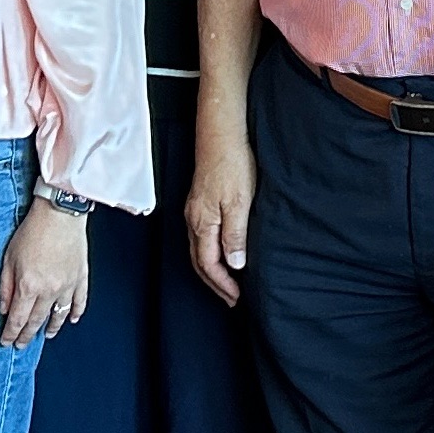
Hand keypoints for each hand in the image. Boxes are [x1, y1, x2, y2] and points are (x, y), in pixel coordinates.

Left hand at [0, 199, 90, 347]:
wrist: (60, 214)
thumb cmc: (33, 231)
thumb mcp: (9, 258)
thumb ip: (6, 286)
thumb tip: (4, 308)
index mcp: (29, 286)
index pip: (18, 319)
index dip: (11, 333)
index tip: (7, 341)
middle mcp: (49, 290)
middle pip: (37, 321)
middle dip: (27, 335)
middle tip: (21, 344)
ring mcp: (67, 286)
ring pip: (59, 315)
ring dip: (52, 328)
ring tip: (45, 335)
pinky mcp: (80, 277)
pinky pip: (79, 302)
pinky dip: (75, 313)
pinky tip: (71, 320)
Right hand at [185, 118, 255, 303]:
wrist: (220, 134)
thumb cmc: (232, 164)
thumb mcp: (239, 203)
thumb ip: (235, 235)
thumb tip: (235, 264)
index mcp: (203, 223)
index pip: (209, 264)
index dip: (222, 284)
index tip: (236, 297)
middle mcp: (194, 219)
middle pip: (199, 261)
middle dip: (214, 283)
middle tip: (231, 298)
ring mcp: (194, 210)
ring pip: (199, 249)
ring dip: (212, 269)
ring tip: (227, 281)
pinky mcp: (200, 201)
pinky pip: (201, 236)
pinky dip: (210, 252)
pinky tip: (221, 251)